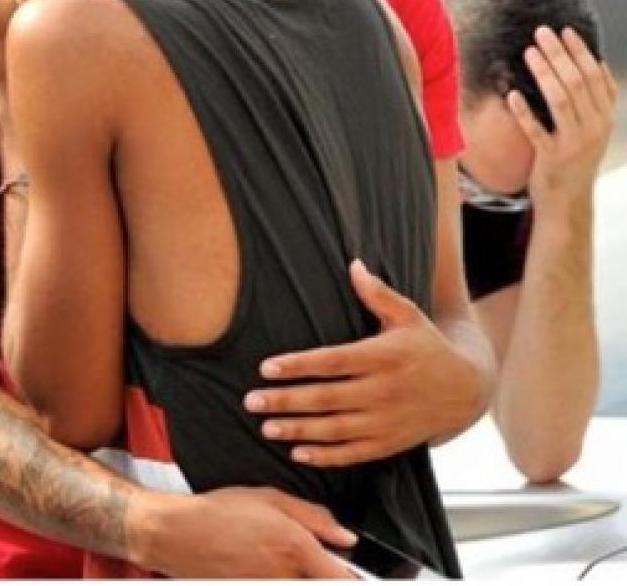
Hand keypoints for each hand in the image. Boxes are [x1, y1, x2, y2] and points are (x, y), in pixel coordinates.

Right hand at [130, 486, 355, 577]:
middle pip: (319, 583)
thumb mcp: (269, 498)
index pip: (343, 579)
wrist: (176, 534)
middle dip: (318, 571)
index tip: (352, 570)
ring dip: (294, 574)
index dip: (353, 576)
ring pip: (297, 584)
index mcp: (295, 548)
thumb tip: (345, 535)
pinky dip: (273, 575)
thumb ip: (314, 517)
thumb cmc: (218, 512)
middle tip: (301, 555)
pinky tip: (255, 562)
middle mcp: (284, 576)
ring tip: (268, 555)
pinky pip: (273, 584)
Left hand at [246, 260, 479, 466]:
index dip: (299, 365)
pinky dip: (326, 457)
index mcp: (384, 357)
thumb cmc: (427, 345)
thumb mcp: (409, 316)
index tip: (267, 368)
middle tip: (251, 401)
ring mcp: (388, 421)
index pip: (333, 362)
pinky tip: (298, 453)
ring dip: (299, 430)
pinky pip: (355, 454)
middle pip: (327, 398)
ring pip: (336, 429)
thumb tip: (353, 263)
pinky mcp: (391, 443)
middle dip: (287, 400)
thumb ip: (378, 294)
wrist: (467, 389)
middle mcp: (384, 391)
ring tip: (266, 427)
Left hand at [510, 25, 617, 212]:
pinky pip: (537, 131)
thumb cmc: (575, 158)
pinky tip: (511, 95)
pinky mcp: (552, 158)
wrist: (569, 200)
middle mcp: (594, 127)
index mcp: (605, 117)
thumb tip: (598, 63)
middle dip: (560, 54)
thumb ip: (597, 100)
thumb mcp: (594, 128)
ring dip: (544, 73)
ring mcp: (574, 143)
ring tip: (529, 52)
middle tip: (542, 32)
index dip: (580, 52)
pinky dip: (524, 112)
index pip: (595, 76)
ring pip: (560, 100)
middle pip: (577, 82)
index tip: (564, 31)